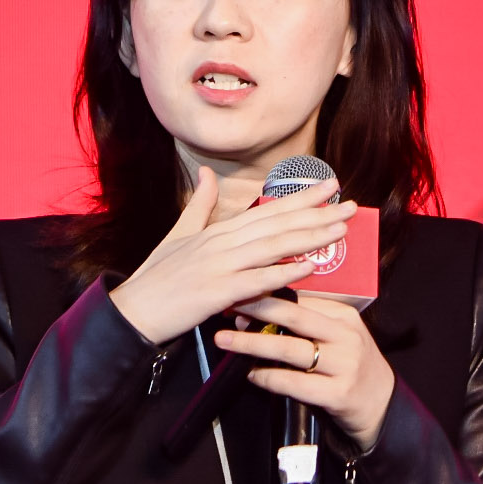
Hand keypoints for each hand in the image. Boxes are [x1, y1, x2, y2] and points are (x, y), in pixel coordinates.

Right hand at [107, 168, 354, 346]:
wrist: (132, 310)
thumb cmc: (157, 277)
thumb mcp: (178, 234)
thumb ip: (200, 205)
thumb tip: (208, 172)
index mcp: (218, 231)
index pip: (268, 210)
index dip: (301, 199)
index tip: (329, 188)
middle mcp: (222, 243)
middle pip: (278, 224)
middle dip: (317, 213)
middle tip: (350, 205)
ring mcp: (220, 265)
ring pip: (273, 247)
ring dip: (309, 237)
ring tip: (340, 230)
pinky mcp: (217, 292)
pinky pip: (257, 281)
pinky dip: (284, 272)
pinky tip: (309, 267)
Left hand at [216, 296, 393, 451]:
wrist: (382, 406)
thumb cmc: (351, 368)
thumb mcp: (338, 337)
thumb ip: (308, 324)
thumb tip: (257, 315)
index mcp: (345, 316)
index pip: (301, 298)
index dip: (267, 294)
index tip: (239, 293)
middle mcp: (346, 336)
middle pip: (294, 316)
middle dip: (256, 309)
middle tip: (227, 307)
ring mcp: (344, 365)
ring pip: (290, 349)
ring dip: (252, 343)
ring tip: (225, 340)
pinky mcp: (339, 393)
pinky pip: (294, 383)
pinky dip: (268, 377)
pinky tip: (251, 374)